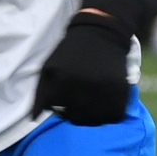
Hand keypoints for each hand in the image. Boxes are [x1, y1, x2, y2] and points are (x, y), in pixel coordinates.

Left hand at [32, 7, 135, 125]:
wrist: (101, 34)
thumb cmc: (69, 53)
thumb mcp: (49, 68)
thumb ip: (40, 94)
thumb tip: (34, 119)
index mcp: (64, 82)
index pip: (57, 111)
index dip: (58, 108)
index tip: (62, 98)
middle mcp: (85, 89)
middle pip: (76, 118)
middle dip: (74, 113)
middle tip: (78, 100)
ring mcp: (105, 92)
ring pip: (95, 121)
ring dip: (91, 117)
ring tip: (90, 102)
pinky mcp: (122, 93)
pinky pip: (114, 116)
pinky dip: (108, 114)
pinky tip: (104, 102)